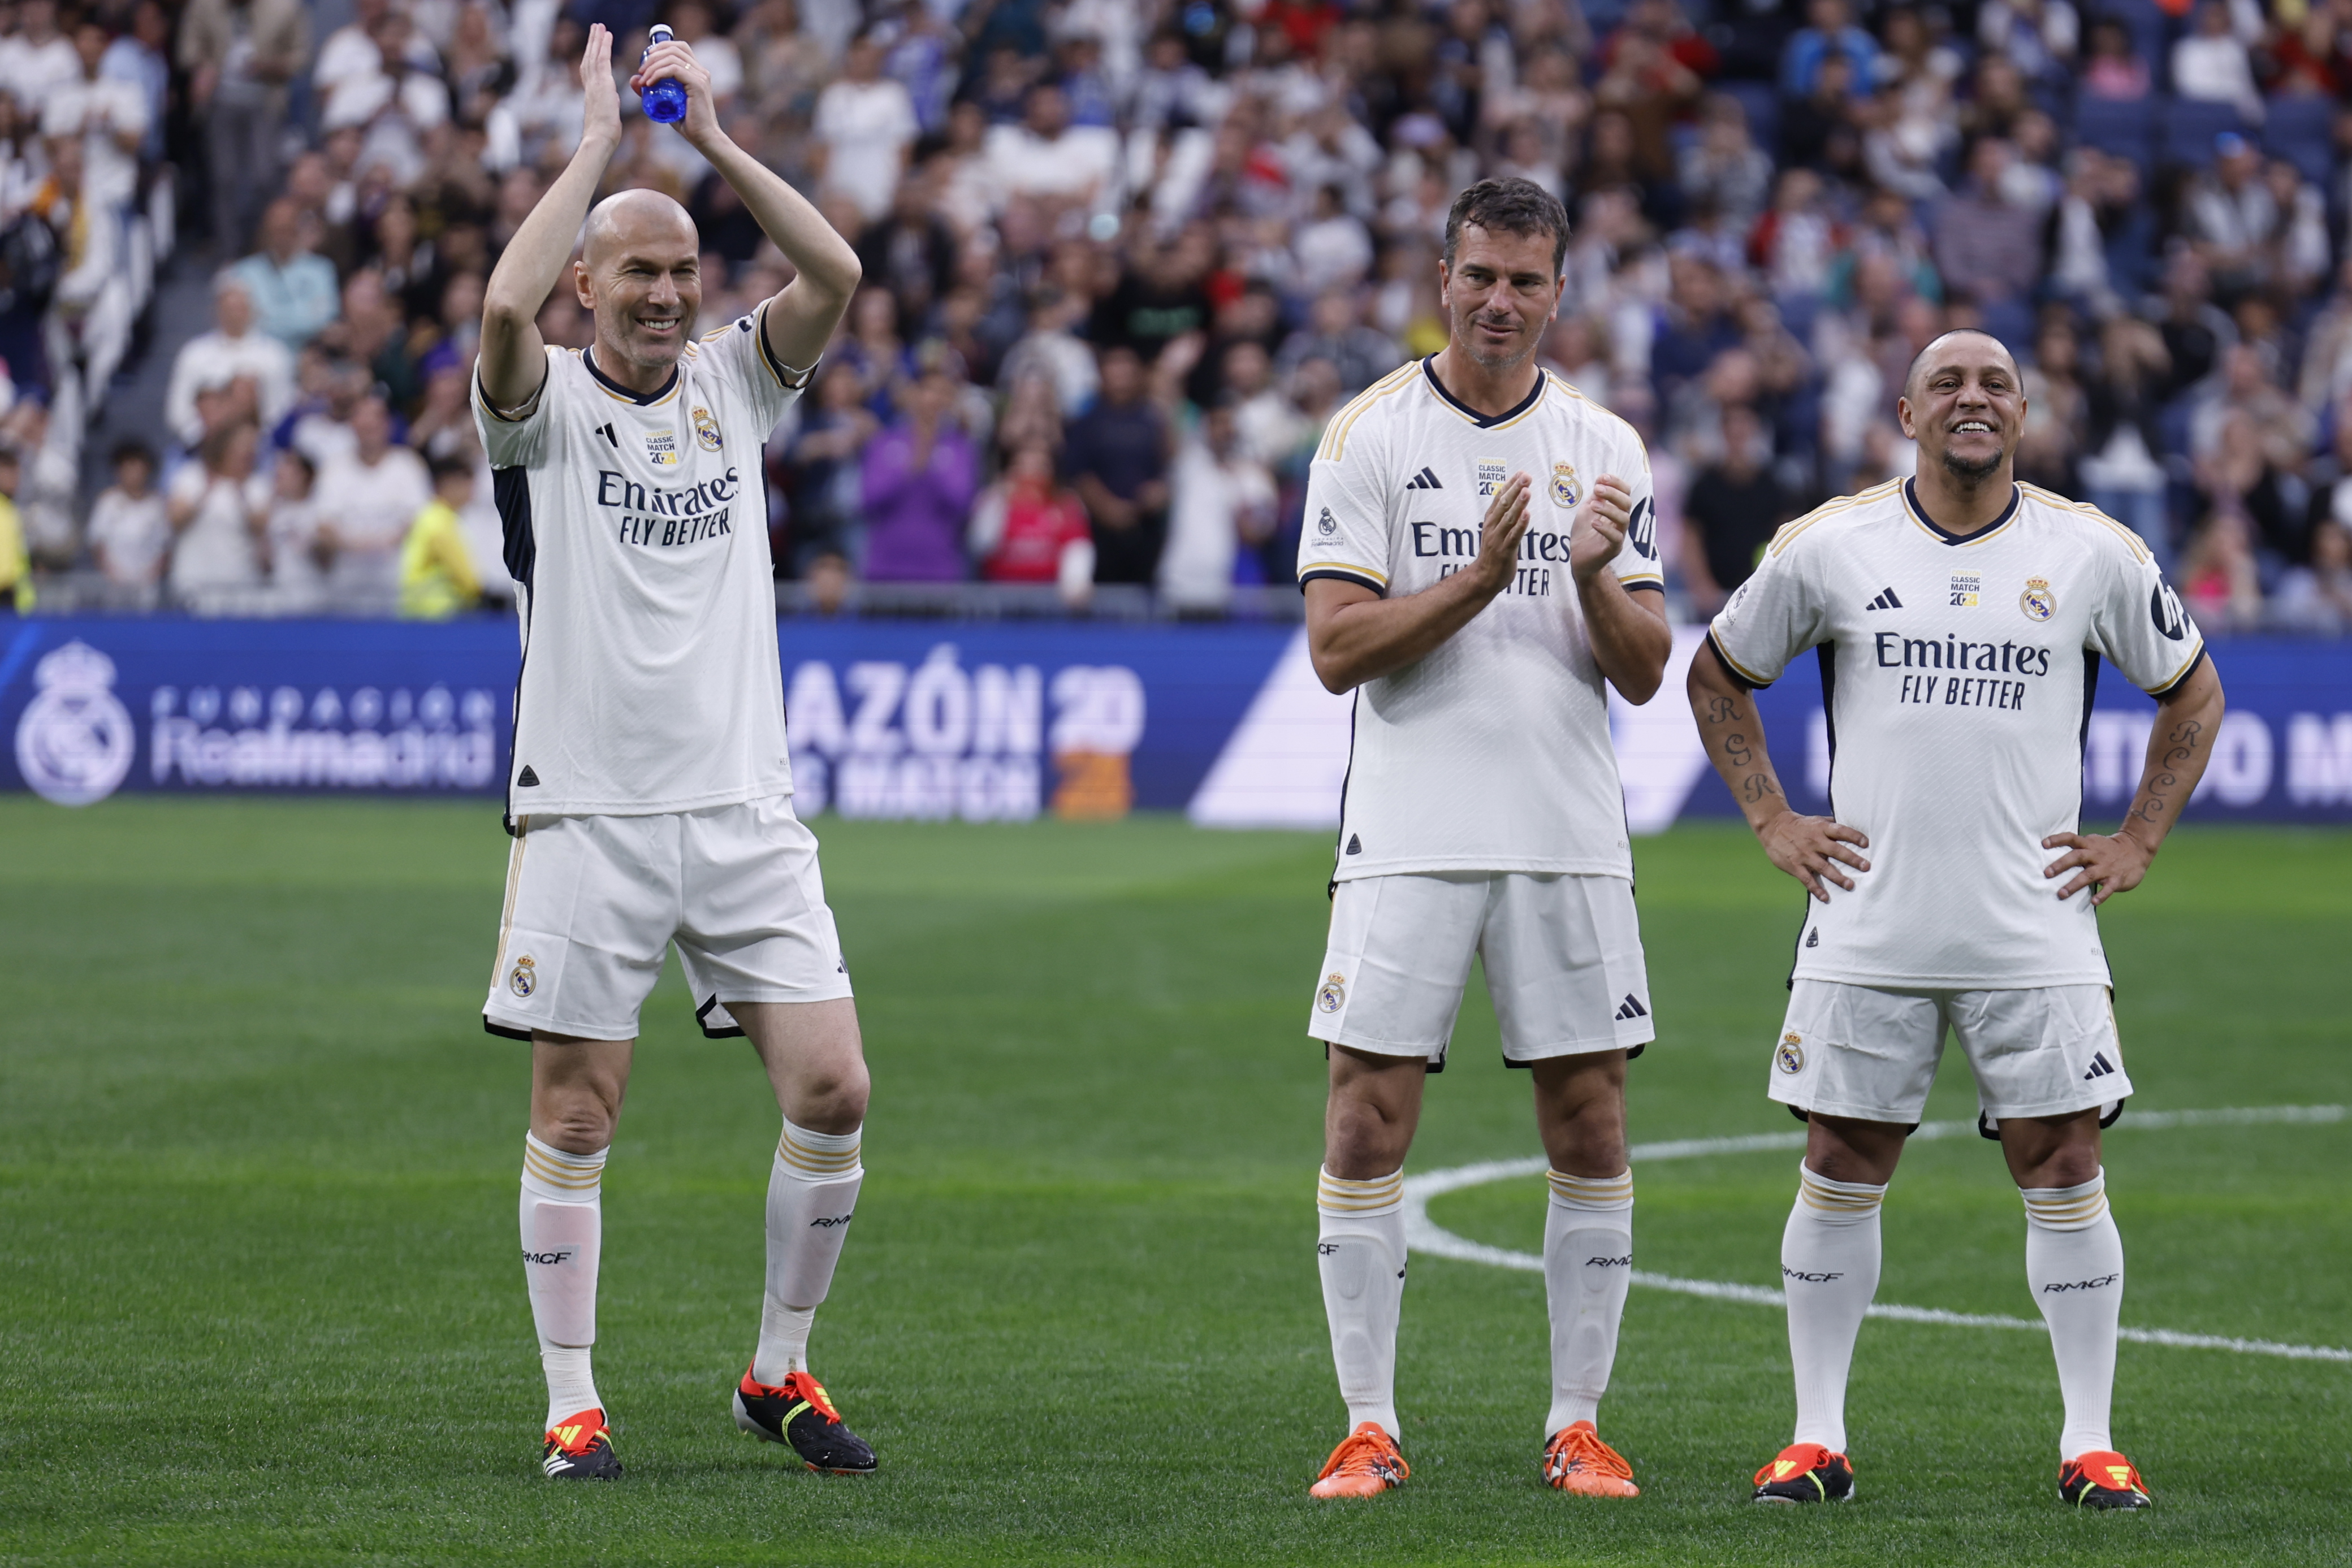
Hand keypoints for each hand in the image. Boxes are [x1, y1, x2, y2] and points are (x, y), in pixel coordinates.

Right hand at [579, 24, 620, 148]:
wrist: (599, 139)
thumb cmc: (604, 135)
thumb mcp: (608, 116)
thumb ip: (610, 105)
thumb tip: (613, 102)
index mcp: (592, 93)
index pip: (590, 70)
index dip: (591, 56)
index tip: (593, 46)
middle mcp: (591, 86)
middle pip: (589, 58)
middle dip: (592, 42)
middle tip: (595, 28)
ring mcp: (595, 84)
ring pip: (594, 55)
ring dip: (597, 39)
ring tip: (599, 26)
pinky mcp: (602, 84)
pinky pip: (602, 60)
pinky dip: (604, 46)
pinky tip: (607, 35)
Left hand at [634, 38, 722, 148]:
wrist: (703, 138)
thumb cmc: (686, 123)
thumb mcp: (665, 103)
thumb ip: (651, 90)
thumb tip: (634, 79)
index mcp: (696, 72)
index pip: (679, 47)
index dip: (660, 47)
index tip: (646, 59)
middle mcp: (700, 71)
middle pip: (674, 48)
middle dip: (653, 55)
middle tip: (641, 70)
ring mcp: (700, 76)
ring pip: (672, 57)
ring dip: (653, 65)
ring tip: (643, 80)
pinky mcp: (698, 84)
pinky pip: (674, 69)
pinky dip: (659, 73)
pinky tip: (650, 83)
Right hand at [1470, 472, 1532, 592]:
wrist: (1484, 578)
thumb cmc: (1493, 553)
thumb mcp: (1495, 531)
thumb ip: (1503, 517)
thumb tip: (1513, 500)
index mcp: (1490, 521)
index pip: (1499, 498)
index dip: (1509, 485)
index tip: (1520, 473)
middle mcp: (1492, 527)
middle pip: (1503, 504)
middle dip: (1515, 489)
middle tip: (1526, 476)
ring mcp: (1498, 539)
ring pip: (1508, 518)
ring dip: (1518, 504)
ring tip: (1526, 491)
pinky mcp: (1505, 551)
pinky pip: (1514, 536)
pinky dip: (1520, 525)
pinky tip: (1527, 514)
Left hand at [1569, 473, 1632, 584]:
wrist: (1579, 559)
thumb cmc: (1585, 534)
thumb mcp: (1587, 511)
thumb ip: (1595, 497)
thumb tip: (1600, 480)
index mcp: (1616, 510)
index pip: (1625, 493)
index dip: (1616, 483)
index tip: (1602, 478)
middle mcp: (1620, 522)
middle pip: (1627, 503)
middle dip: (1613, 493)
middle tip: (1597, 489)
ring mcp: (1619, 536)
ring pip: (1624, 519)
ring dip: (1609, 509)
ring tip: (1593, 505)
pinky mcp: (1612, 550)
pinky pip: (1616, 538)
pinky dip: (1605, 529)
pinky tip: (1594, 523)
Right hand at [1758, 810, 1870, 901]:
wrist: (1772, 826)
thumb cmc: (1799, 824)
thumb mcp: (1816, 820)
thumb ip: (1832, 824)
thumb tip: (1852, 824)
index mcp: (1821, 828)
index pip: (1841, 831)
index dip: (1854, 836)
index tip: (1866, 843)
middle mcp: (1814, 841)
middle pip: (1836, 850)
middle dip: (1852, 859)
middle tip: (1865, 867)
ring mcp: (1804, 854)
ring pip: (1824, 867)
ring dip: (1838, 877)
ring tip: (1850, 886)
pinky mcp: (1795, 865)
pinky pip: (1807, 879)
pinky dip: (1816, 889)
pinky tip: (1825, 898)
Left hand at [2042, 830, 2154, 904]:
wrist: (2137, 849)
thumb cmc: (2108, 848)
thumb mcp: (2093, 843)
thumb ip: (2078, 848)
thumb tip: (2053, 855)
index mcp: (2089, 845)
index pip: (2071, 838)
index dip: (2057, 840)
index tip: (2044, 844)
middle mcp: (2096, 855)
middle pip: (2076, 857)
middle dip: (2061, 865)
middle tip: (2047, 873)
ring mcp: (2106, 867)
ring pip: (2088, 875)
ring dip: (2074, 884)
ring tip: (2062, 894)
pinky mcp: (2117, 879)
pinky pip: (2108, 888)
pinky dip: (2101, 895)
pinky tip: (2093, 902)